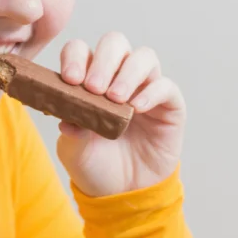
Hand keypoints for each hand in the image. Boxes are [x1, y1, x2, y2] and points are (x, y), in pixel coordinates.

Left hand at [56, 32, 185, 197]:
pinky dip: (152, 92)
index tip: (70, 80)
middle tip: (93, 88)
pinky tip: (137, 108)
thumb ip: (71, 131)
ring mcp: (145, 87)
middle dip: (103, 60)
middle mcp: (117, 76)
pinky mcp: (169, 105)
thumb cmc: (95, 165)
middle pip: (115, 43)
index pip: (81, 51)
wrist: (122, 194)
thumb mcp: (74, 151)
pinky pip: (166, 86)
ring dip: (128, 73)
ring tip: (115, 99)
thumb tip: (68, 118)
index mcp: (88, 78)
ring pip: (144, 57)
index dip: (75, 58)